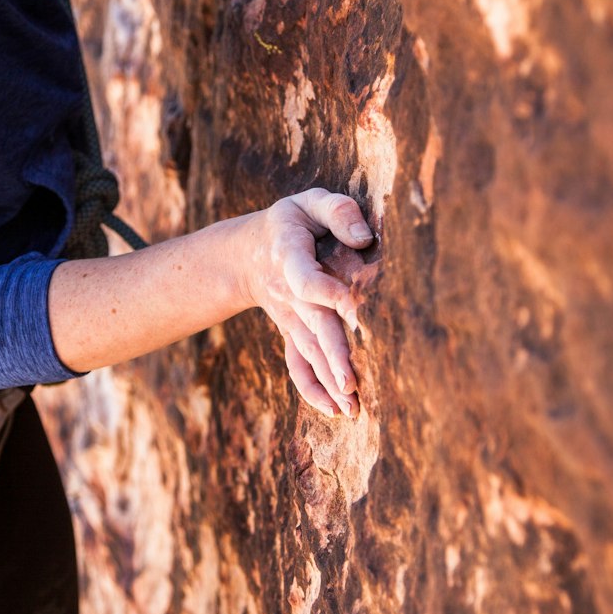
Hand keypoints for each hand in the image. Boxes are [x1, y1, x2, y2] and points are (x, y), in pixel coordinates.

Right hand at [244, 190, 374, 419]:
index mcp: (290, 256)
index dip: (325, 290)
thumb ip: (337, 211)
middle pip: (312, 327)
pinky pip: (297, 365)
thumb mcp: (309, 202)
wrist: (247, 254)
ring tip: (351, 410)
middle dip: (332, 356)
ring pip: (309, 353)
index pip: (306, 278)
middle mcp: (288, 293)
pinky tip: (333, 410)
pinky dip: (312, 389)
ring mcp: (289, 318)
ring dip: (328, 382)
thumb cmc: (292, 222)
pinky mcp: (292, 334)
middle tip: (351, 385)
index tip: (351, 305)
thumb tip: (365, 238)